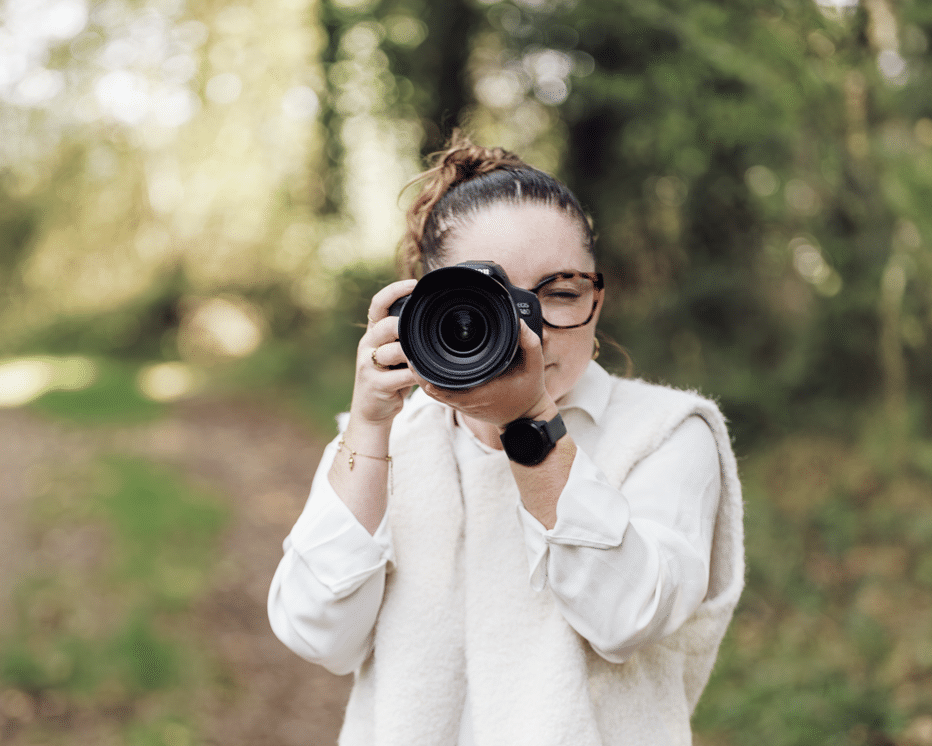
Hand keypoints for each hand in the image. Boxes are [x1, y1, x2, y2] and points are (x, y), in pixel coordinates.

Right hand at [348, 279, 418, 427]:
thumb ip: (406, 338)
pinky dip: (417, 375)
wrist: (371, 412)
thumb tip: (431, 318)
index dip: (393, 291)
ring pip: (392, 350)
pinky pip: (401, 376)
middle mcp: (367, 345)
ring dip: (411, 353)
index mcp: (373, 334)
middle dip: (404, 325)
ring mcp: (368, 365)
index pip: (377, 304)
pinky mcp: (375, 385)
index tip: (413, 284)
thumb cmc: (389, 380)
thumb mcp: (396, 355)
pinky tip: (426, 376)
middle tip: (421, 330)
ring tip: (425, 357)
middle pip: (385, 325)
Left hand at [414, 320, 554, 428]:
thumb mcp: (534, 365)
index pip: (441, 384)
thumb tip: (518, 321)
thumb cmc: (528, 391)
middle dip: (417, 368)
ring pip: (431, 390)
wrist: (526, 417)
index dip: (424, 370)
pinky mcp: (462, 403)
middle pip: (430, 386)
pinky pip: (439, 393)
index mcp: (479, 391)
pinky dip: (429, 380)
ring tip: (410, 354)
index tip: (415, 352)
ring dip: (420, 374)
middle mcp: (466, 399)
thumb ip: (529, 342)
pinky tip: (423, 366)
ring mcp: (462, 403)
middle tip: (406, 348)